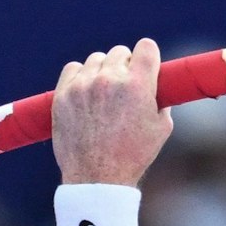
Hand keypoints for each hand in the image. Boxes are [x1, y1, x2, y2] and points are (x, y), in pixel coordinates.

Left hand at [52, 38, 172, 186]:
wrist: (97, 178)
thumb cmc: (133, 156)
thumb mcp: (161, 128)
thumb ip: (160, 99)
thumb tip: (155, 83)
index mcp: (138, 85)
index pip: (146, 46)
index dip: (147, 56)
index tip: (145, 65)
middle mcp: (110, 80)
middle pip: (120, 52)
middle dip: (125, 67)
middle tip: (124, 87)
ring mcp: (84, 86)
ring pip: (96, 60)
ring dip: (102, 72)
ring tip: (104, 95)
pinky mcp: (63, 94)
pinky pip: (73, 69)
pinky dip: (80, 76)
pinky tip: (85, 92)